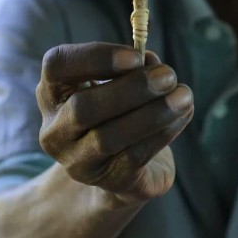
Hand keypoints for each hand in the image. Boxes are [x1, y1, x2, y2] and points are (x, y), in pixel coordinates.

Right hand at [36, 42, 193, 206]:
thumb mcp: (123, 83)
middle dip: (131, 89)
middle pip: (82, 107)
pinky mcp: (106, 182)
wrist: (124, 168)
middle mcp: (55, 129)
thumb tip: (151, 61)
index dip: (95, 57)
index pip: (57, 65)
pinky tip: (182, 116)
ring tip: (184, 96)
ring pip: (108, 138)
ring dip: (153, 113)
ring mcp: (76, 162)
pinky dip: (162, 133)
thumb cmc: (121, 111)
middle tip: (168, 75)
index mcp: (53, 92)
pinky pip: (134, 157)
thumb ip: (134, 68)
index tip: (136, 55)